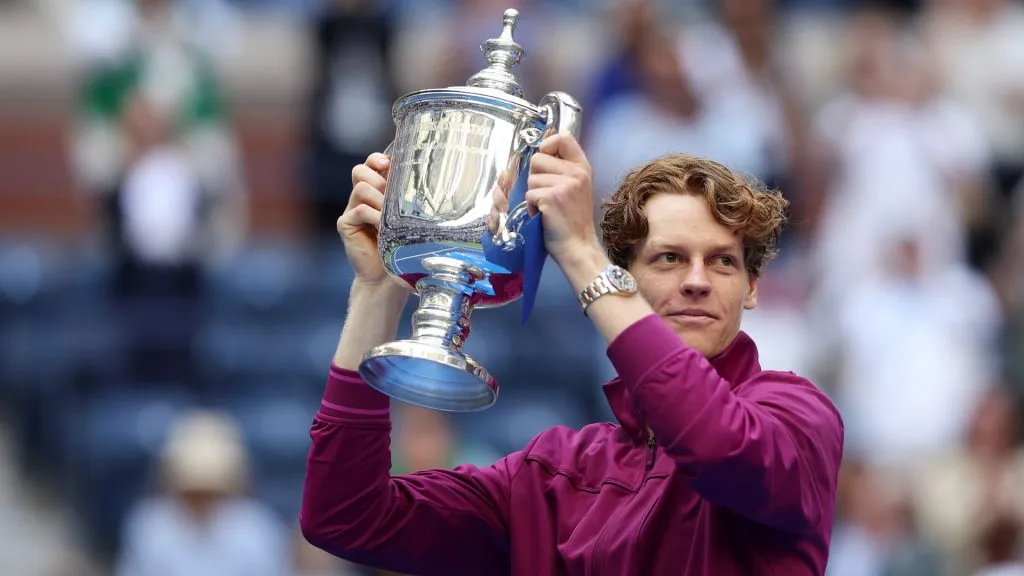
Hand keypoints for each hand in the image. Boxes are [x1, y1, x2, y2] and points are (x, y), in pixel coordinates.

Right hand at [338, 153, 409, 291]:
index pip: (371, 164)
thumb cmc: (404, 247)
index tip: (389, 164)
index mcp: (376, 192)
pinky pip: (358, 210)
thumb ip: (410, 201)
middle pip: (360, 171)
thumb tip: (432, 182)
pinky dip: (373, 216)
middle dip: (377, 177)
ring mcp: (352, 210)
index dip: (378, 160)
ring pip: (361, 187)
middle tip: (390, 194)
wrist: (387, 277)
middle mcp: (361, 198)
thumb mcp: (410, 220)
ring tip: (389, 215)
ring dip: (379, 198)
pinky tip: (382, 228)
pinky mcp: (346, 224)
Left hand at [524, 133, 603, 267]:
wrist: (578, 247)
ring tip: (546, 208)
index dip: (548, 145)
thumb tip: (540, 152)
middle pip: (538, 158)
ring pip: (531, 178)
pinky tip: (543, 215)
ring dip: (533, 195)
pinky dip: (530, 207)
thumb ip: (563, 169)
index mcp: (582, 167)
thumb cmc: (572, 220)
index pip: (563, 137)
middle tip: (547, 195)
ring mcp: (565, 185)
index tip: (546, 160)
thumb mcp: (576, 188)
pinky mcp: (551, 198)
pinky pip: (529, 194)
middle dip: (535, 177)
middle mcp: (576, 173)